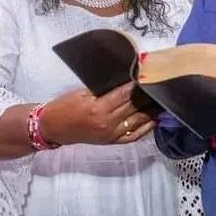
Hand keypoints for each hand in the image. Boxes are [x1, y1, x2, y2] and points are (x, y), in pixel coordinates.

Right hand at [40, 82, 154, 145]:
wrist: (53, 128)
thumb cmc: (65, 106)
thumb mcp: (82, 92)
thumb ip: (104, 88)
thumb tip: (125, 80)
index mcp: (99, 108)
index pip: (125, 94)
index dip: (138, 84)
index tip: (148, 74)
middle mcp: (108, 123)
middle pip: (134, 106)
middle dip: (147, 94)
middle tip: (159, 83)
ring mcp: (112, 134)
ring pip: (138, 120)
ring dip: (151, 110)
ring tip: (162, 99)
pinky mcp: (112, 142)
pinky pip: (134, 135)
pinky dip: (146, 127)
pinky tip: (155, 118)